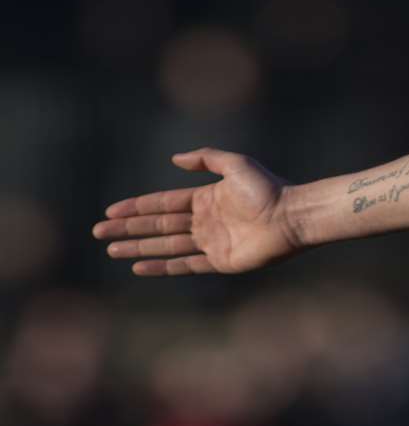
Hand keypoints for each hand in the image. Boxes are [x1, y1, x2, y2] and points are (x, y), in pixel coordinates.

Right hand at [92, 148, 301, 274]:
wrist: (293, 216)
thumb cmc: (269, 189)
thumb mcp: (236, 164)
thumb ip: (206, 159)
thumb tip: (175, 158)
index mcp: (207, 198)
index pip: (163, 203)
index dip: (136, 207)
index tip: (111, 211)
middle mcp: (206, 221)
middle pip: (158, 226)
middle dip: (128, 228)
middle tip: (99, 232)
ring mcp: (212, 242)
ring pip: (166, 246)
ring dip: (138, 248)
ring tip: (111, 250)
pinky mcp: (220, 261)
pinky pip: (184, 266)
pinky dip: (162, 267)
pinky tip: (139, 267)